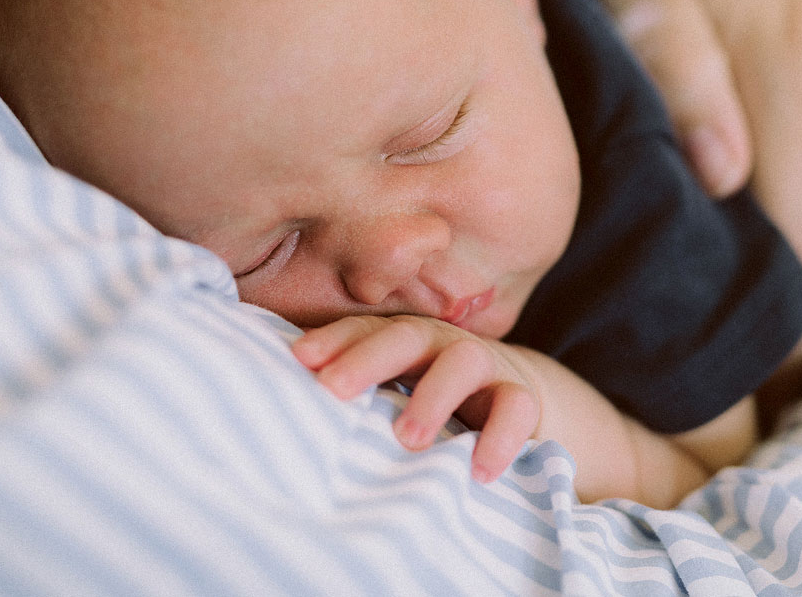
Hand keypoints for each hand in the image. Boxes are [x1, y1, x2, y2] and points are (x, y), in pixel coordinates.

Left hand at [293, 315, 541, 482]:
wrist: (516, 397)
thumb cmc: (433, 397)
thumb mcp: (395, 388)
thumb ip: (356, 389)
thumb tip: (279, 406)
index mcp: (404, 339)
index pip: (365, 329)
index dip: (333, 340)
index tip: (298, 359)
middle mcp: (442, 344)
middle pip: (406, 337)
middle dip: (369, 359)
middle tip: (333, 388)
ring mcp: (485, 366)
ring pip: (463, 363)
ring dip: (432, 397)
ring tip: (407, 439)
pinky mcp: (522, 397)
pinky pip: (516, 409)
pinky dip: (500, 438)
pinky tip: (478, 471)